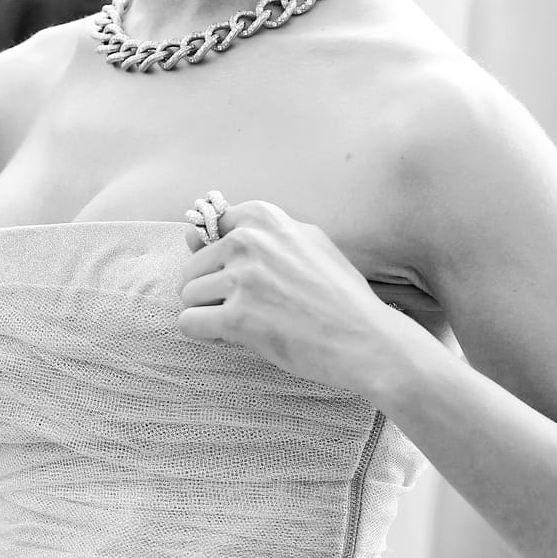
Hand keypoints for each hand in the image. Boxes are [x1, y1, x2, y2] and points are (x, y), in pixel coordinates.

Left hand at [178, 199, 417, 399]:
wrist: (367, 340)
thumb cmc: (338, 296)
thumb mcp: (306, 244)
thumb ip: (251, 236)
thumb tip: (190, 235)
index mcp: (264, 218)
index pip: (209, 231)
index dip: (221, 262)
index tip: (245, 278)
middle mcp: (248, 240)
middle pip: (193, 267)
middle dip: (211, 292)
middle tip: (250, 308)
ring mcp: (243, 278)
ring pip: (189, 295)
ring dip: (209, 315)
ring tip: (247, 325)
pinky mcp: (238, 317)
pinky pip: (189, 323)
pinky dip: (205, 336)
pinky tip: (235, 339)